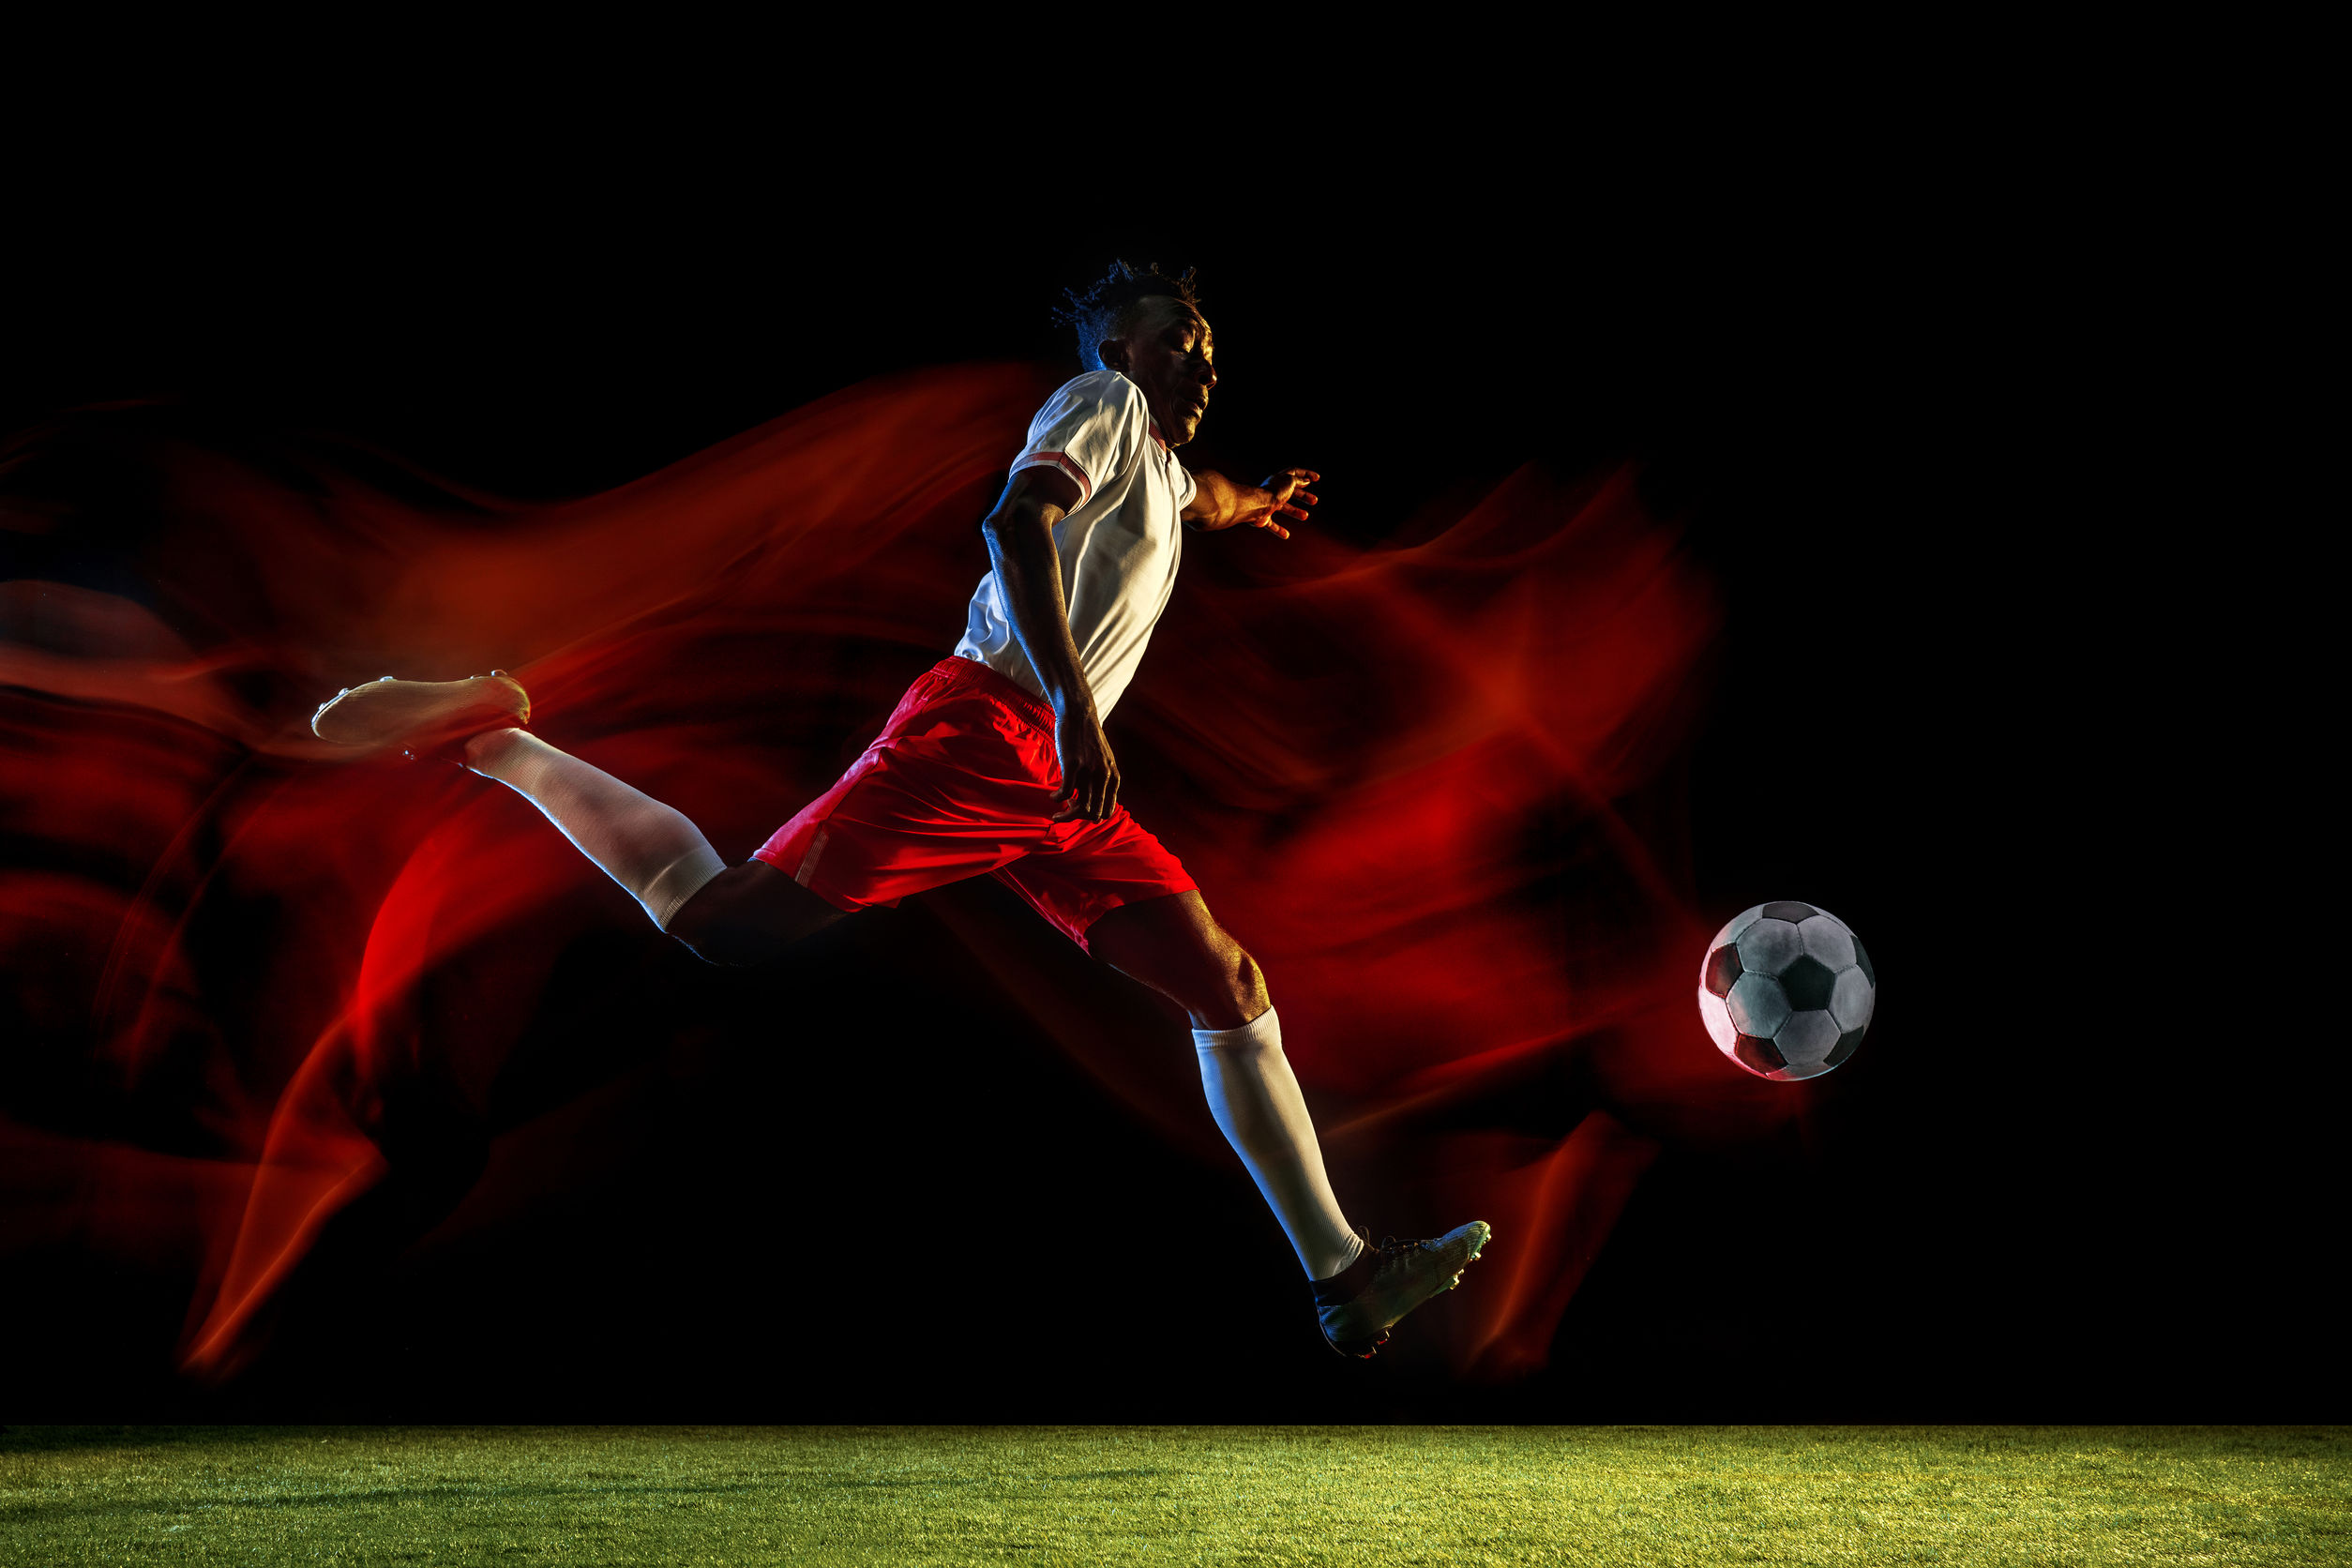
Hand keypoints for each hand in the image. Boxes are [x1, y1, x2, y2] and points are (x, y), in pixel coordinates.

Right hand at [1050, 706, 1119, 821]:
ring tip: (1056, 814)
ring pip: (1079, 808)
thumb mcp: (1104, 760)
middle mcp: (1104, 777)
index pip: (1107, 811)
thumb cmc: (1088, 738)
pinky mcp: (1072, 765)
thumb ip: (1103, 778)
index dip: (1092, 815)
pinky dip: (1057, 799)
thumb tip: (1094, 799)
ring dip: (1065, 816)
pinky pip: (1065, 793)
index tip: (1081, 810)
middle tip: (1066, 811)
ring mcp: (1089, 771)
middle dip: (1078, 818)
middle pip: (1093, 814)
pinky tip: (1052, 796)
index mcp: (1113, 777)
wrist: (1079, 714)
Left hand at [1245, 468, 1319, 539]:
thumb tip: (1305, 480)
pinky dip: (1278, 529)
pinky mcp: (1263, 518)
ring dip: (1295, 511)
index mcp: (1280, 480)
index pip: (1295, 473)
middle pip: (1290, 492)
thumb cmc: (1273, 492)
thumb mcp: (1290, 482)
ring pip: (1283, 508)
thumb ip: (1298, 480)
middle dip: (1303, 496)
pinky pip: (1271, 524)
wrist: (1256, 505)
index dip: (1306, 474)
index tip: (1317, 478)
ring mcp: (1268, 504)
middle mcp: (1274, 491)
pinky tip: (1286, 535)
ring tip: (1305, 516)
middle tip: (1314, 500)